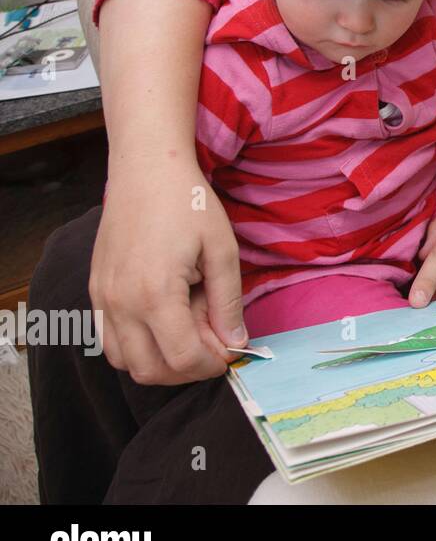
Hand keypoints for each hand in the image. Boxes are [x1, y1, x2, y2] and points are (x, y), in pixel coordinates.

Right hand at [90, 157, 245, 384]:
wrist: (145, 170)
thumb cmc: (188, 203)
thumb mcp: (222, 251)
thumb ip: (228, 302)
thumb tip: (235, 341)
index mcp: (154, 294)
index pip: (181, 359)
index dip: (211, 365)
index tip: (229, 350)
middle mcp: (120, 303)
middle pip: (149, 371)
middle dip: (186, 369)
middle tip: (212, 343)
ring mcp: (102, 299)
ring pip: (125, 362)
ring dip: (159, 361)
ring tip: (189, 330)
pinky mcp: (95, 291)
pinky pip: (109, 340)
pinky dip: (137, 345)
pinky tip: (165, 321)